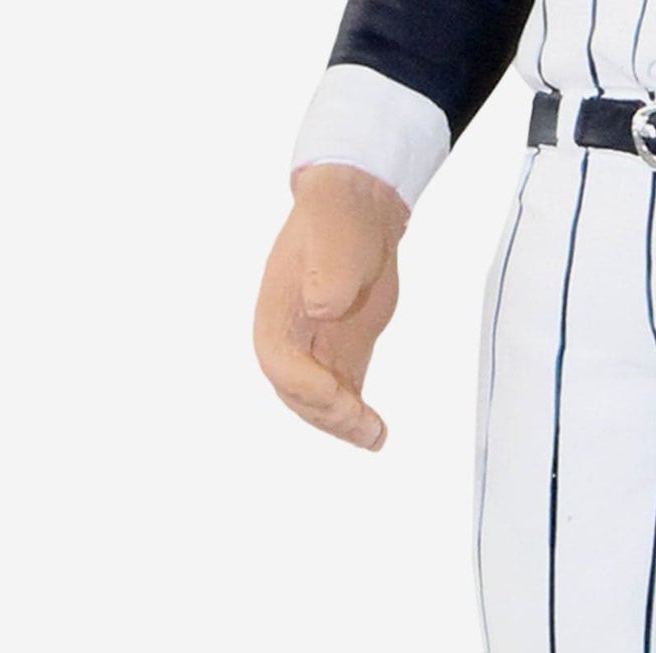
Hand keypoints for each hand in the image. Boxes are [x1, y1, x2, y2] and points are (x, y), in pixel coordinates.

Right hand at [254, 164, 408, 449]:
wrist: (358, 215)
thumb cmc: (340, 219)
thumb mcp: (335, 237)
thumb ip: (327, 272)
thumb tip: (320, 305)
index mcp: (277, 312)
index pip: (279, 364)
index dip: (305, 386)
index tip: (339, 394)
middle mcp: (290, 340)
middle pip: (297, 396)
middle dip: (329, 416)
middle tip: (365, 425)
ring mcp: (315, 354)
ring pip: (319, 407)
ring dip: (344, 427)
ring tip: (375, 435)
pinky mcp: (339, 361)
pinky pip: (341, 401)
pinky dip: (356, 421)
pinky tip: (378, 432)